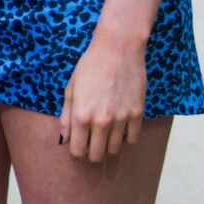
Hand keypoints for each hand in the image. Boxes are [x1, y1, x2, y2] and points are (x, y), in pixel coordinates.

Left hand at [59, 35, 144, 160]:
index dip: (77, 150)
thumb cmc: (90, 66)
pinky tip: (121, 126)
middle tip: (92, 142)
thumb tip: (66, 138)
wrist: (118, 48)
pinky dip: (126, 137)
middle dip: (92, 152)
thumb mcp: (71, 89)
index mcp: (81, 116)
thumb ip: (67, 116)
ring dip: (109, 145)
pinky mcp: (137, 113)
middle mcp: (101, 122)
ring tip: (106, 133)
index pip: (78, 151)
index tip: (79, 144)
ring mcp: (121, 119)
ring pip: (115, 149)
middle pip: (97, 155)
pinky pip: (133, 138)